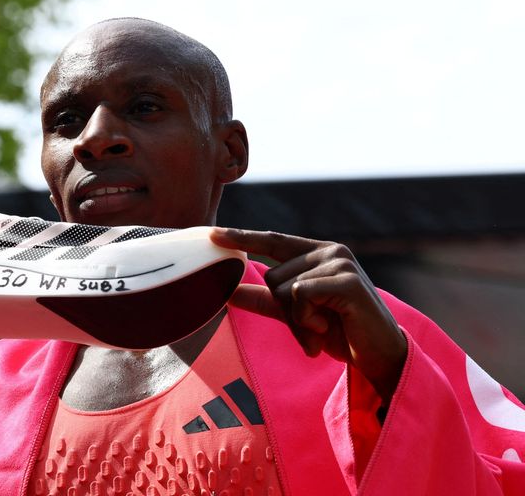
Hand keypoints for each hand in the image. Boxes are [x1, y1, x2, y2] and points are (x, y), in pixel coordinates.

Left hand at [211, 228, 406, 403]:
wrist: (378, 356)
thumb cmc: (339, 331)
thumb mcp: (294, 314)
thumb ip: (263, 300)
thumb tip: (227, 292)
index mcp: (317, 253)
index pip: (272, 241)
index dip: (242, 238)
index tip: (212, 234)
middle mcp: (329, 251)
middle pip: (273, 277)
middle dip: (285, 311)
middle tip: (312, 327)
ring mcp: (340, 263)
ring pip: (284, 289)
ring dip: (298, 320)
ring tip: (324, 328)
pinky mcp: (347, 280)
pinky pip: (300, 296)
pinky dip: (307, 319)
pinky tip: (329, 327)